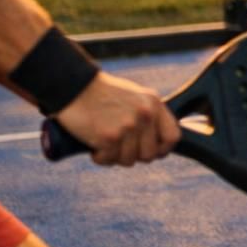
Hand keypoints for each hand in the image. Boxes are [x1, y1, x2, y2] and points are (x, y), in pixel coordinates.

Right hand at [54, 72, 179, 166]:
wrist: (73, 86)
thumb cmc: (101, 93)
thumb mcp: (135, 97)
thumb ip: (148, 115)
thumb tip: (159, 143)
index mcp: (154, 104)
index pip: (173, 137)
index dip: (163, 149)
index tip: (152, 151)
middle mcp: (144, 115)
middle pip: (149, 154)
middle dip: (134, 155)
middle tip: (119, 146)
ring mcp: (127, 127)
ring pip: (129, 160)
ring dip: (115, 156)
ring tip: (105, 142)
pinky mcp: (108, 138)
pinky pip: (108, 160)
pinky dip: (100, 157)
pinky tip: (94, 144)